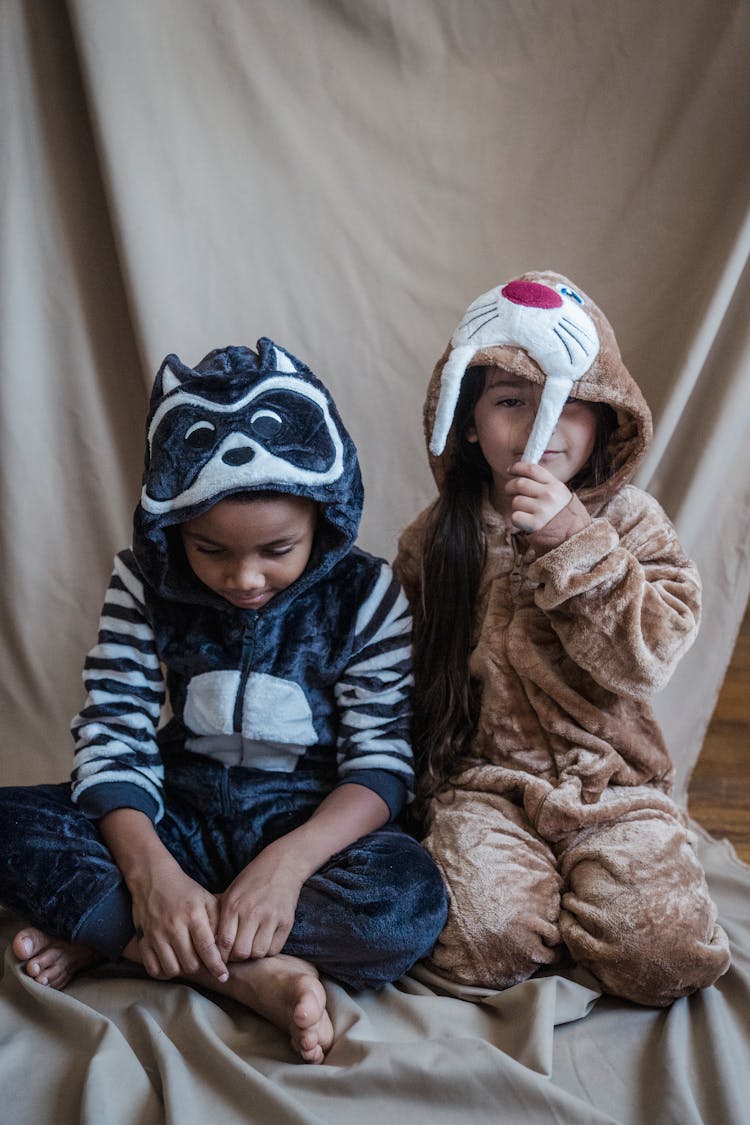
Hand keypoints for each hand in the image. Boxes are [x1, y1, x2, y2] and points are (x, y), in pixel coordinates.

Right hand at [128, 857, 226, 982]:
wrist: (153, 879)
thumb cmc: (184, 890)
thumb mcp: (206, 898)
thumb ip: (217, 921)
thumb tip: (224, 946)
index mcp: (193, 915)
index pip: (207, 947)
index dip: (216, 965)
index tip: (223, 976)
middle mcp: (174, 927)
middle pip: (190, 963)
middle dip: (200, 967)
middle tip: (203, 961)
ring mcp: (156, 935)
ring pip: (172, 969)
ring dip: (182, 970)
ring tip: (187, 961)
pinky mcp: (143, 941)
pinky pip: (153, 969)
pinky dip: (163, 972)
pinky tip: (171, 963)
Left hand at [216, 844, 305, 961]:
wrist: (282, 865)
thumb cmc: (252, 880)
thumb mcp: (231, 893)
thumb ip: (221, 917)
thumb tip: (210, 944)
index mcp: (234, 905)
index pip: (223, 942)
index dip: (220, 956)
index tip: (220, 957)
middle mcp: (252, 912)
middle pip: (240, 952)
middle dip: (236, 958)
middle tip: (235, 953)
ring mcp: (271, 917)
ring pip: (258, 953)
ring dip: (252, 955)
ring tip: (250, 946)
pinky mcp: (286, 922)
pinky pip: (274, 949)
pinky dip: (267, 951)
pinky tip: (263, 941)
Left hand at [505, 461, 571, 533]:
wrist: (574, 538)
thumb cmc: (562, 515)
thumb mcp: (560, 494)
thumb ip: (544, 483)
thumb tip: (520, 473)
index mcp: (556, 485)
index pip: (532, 469)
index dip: (517, 467)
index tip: (510, 470)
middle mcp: (549, 495)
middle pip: (519, 483)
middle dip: (510, 487)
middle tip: (510, 492)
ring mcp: (543, 509)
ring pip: (516, 501)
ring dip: (517, 507)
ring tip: (527, 512)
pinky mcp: (536, 524)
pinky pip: (515, 516)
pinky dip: (517, 519)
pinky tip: (526, 522)